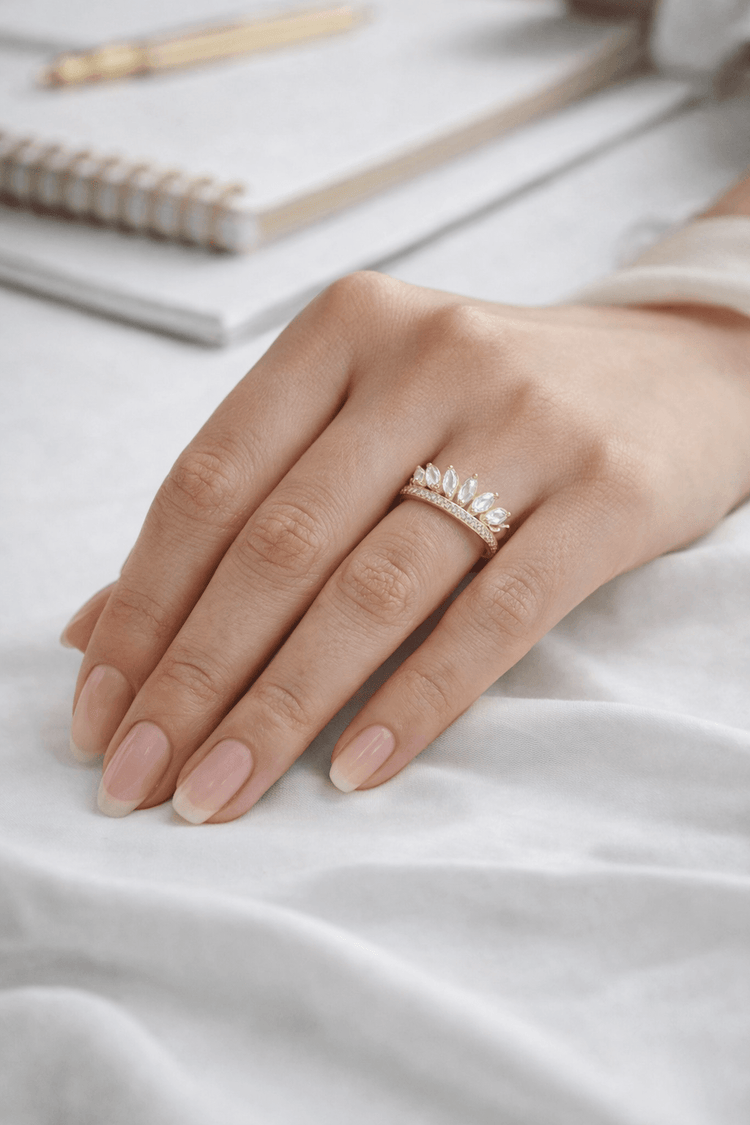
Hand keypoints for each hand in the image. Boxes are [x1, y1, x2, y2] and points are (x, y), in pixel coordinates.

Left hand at [63, 272, 749, 821]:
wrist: (675, 372)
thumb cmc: (492, 408)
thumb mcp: (370, 418)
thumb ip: (248, 505)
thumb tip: (96, 628)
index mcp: (346, 332)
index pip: (208, 482)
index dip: (143, 605)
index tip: (99, 710)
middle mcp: (427, 359)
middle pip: (278, 543)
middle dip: (194, 676)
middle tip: (141, 778)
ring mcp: (522, 421)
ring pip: (373, 587)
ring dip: (282, 705)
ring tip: (221, 791)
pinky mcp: (606, 491)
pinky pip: (492, 618)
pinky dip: (414, 703)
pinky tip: (352, 771)